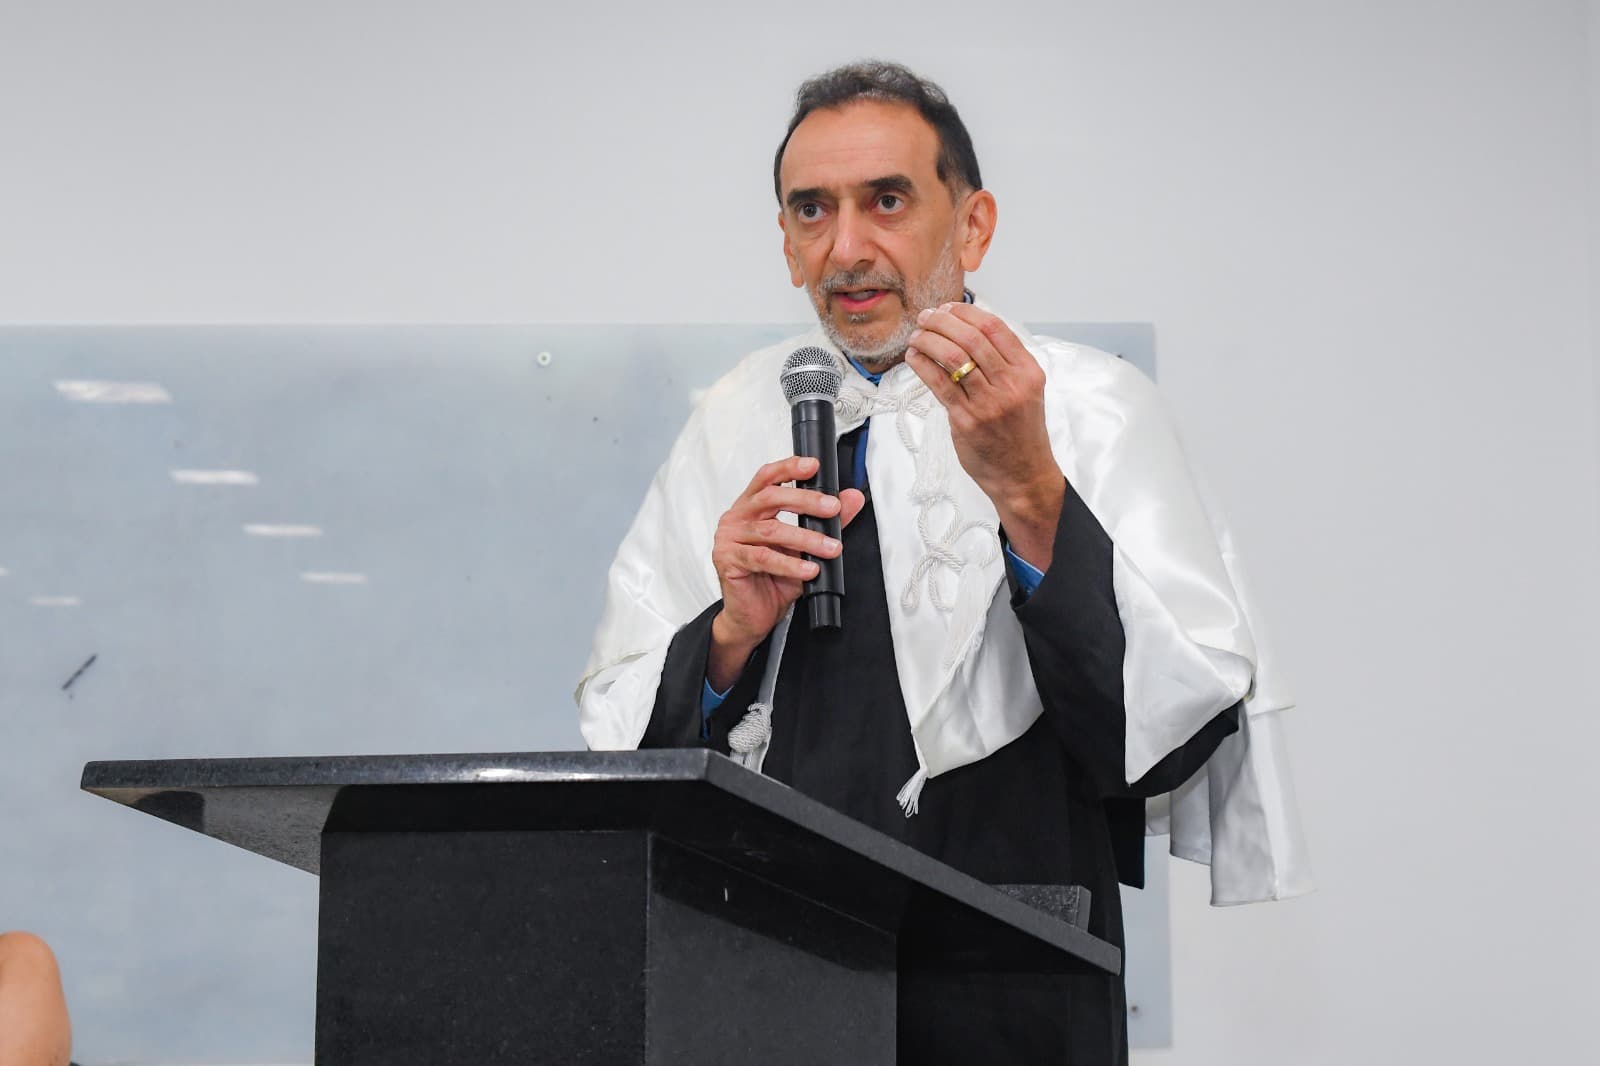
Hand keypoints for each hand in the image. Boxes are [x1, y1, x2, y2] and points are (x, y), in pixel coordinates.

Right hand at [708, 456, 865, 689]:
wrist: (753, 615)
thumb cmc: (773, 579)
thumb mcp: (805, 547)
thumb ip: (826, 522)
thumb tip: (852, 499)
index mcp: (750, 507)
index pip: (767, 478)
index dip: (789, 468)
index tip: (812, 466)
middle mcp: (736, 518)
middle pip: (770, 498)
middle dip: (806, 501)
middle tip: (832, 508)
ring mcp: (729, 539)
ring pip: (771, 531)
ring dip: (805, 540)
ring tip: (830, 548)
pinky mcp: (728, 561)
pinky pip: (762, 558)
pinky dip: (789, 564)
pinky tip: (808, 570)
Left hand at [902, 303, 1064, 567]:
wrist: (1024, 476)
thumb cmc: (1021, 434)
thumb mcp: (1025, 392)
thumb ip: (1003, 365)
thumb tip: (964, 332)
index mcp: (1028, 372)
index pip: (995, 327)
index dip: (966, 312)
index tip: (948, 308)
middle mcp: (1011, 384)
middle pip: (972, 337)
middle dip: (943, 321)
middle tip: (926, 317)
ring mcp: (989, 403)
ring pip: (953, 357)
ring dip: (929, 340)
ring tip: (917, 336)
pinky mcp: (967, 421)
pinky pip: (939, 384)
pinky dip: (922, 364)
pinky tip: (914, 357)